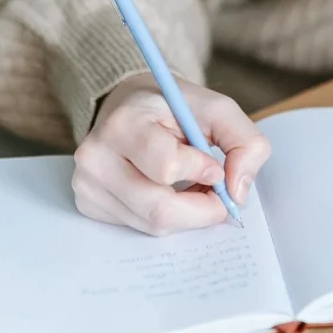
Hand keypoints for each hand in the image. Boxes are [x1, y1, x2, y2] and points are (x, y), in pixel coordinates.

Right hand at [72, 73, 269, 235]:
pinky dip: (165, 216)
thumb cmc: (174, 108)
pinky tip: (169, 192)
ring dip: (186, 212)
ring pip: (152, 223)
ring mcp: (87, 183)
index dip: (202, 171)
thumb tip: (238, 193)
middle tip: (217, 192)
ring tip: (193, 185)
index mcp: (124, 123)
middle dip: (201, 207)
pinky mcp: (89, 204)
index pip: (167, 167)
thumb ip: (245, 144)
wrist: (130, 104)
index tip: (214, 164)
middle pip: (159, 208)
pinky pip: (139, 227)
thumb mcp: (219, 110)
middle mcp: (96, 156)